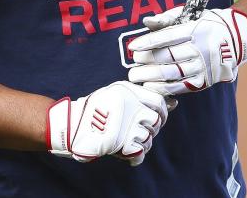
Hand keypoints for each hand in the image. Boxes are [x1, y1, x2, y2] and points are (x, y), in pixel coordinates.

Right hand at [46, 80, 169, 165]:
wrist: (72, 125)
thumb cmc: (97, 110)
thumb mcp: (118, 95)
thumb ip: (143, 98)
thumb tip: (174, 104)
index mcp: (127, 90)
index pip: (158, 100)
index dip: (162, 112)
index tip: (158, 118)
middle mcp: (128, 104)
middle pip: (155, 121)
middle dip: (150, 129)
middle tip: (136, 131)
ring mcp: (125, 123)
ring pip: (148, 137)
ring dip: (141, 143)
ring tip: (127, 141)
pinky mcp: (121, 140)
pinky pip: (140, 151)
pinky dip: (135, 155)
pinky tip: (125, 151)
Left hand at [127, 6, 246, 95]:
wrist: (235, 38)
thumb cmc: (205, 23)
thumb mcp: (189, 15)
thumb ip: (166, 18)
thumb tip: (146, 22)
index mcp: (196, 30)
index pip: (168, 37)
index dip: (148, 43)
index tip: (133, 47)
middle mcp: (201, 49)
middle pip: (169, 56)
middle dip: (147, 60)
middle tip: (133, 62)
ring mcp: (203, 66)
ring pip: (173, 73)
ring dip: (151, 76)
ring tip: (136, 76)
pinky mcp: (204, 81)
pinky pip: (180, 86)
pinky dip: (164, 88)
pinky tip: (150, 86)